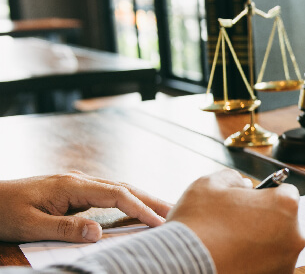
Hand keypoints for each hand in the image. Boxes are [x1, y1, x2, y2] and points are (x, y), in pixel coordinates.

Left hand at [0, 171, 170, 242]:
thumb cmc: (4, 211)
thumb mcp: (30, 225)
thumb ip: (65, 229)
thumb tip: (99, 232)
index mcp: (71, 185)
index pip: (117, 194)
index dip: (141, 208)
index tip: (160, 222)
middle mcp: (78, 180)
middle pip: (125, 187)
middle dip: (152, 199)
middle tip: (178, 211)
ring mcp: (77, 184)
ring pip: (119, 188)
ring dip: (143, 199)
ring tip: (165, 210)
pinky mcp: (74, 191)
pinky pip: (109, 194)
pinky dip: (129, 201)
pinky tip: (137, 209)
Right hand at [167, 169, 304, 273]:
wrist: (182, 265)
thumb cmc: (197, 223)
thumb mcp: (210, 184)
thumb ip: (234, 178)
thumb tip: (244, 185)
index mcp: (285, 205)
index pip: (285, 192)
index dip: (265, 195)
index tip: (249, 202)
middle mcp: (294, 235)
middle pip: (283, 221)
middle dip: (264, 220)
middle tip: (236, 224)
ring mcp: (287, 262)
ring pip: (277, 245)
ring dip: (260, 242)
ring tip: (232, 244)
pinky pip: (269, 264)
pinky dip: (255, 262)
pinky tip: (233, 258)